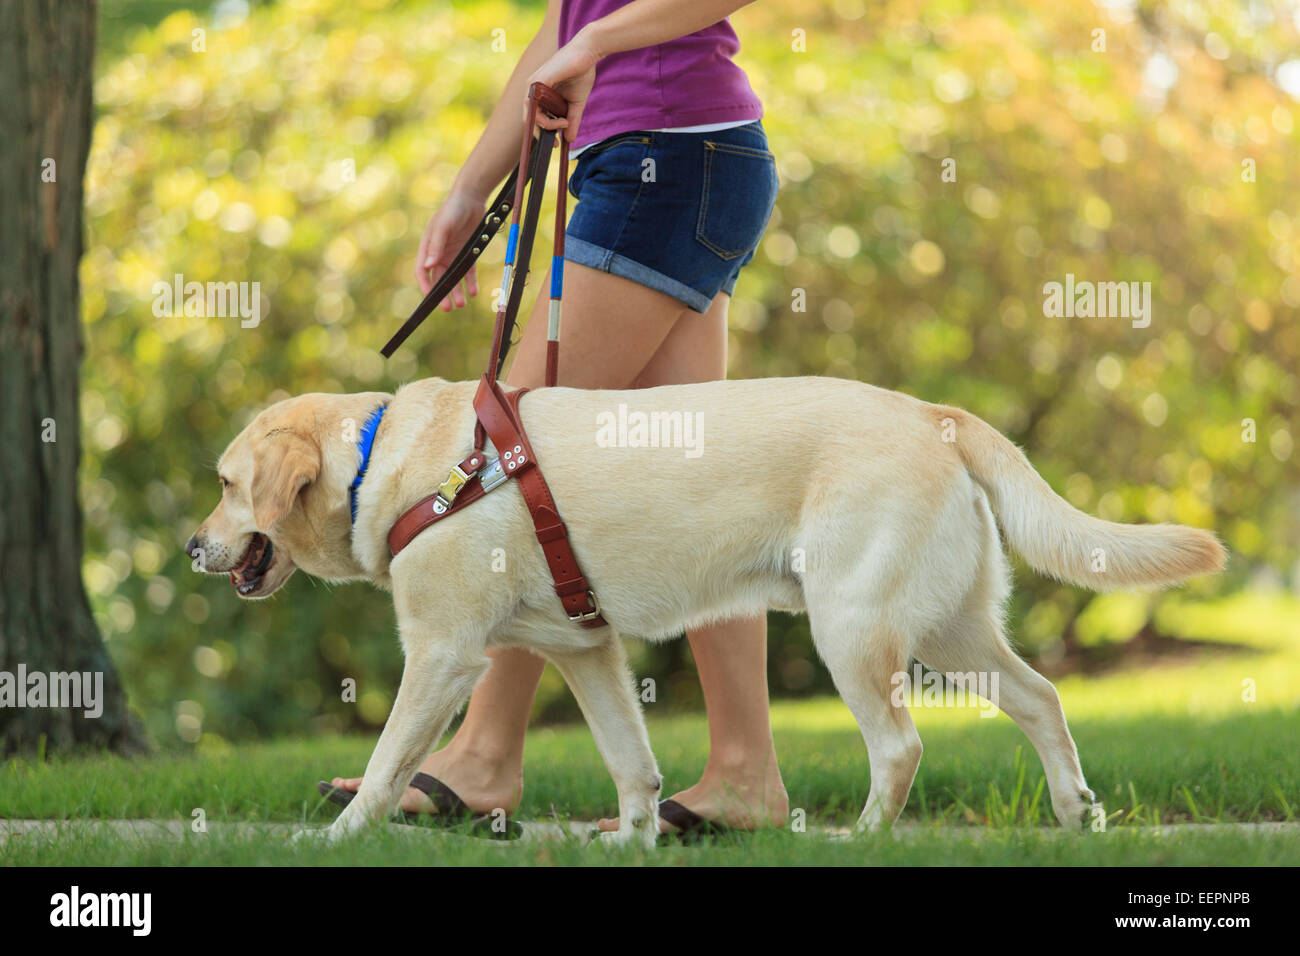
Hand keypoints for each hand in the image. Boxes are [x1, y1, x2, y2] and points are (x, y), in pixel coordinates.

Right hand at [414, 189, 485, 308]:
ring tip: (462, 304)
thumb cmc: (452, 210)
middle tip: (447, 308)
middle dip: (442, 294)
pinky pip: (469, 272)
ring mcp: (454, 254)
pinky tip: (474, 292)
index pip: (422, 271)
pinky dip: (471, 283)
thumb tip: (428, 267)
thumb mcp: (443, 227)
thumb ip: (436, 246)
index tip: (430, 299)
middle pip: (439, 279)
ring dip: (457, 291)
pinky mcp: (468, 253)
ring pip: (454, 278)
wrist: (472, 198)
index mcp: (428, 247)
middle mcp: (439, 254)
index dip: (425, 286)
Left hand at [524, 30, 600, 142]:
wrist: (588, 53)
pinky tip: (562, 120)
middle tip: (556, 144)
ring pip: (531, 116)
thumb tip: (570, 140)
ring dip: (548, 126)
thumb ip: (571, 121)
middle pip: (529, 119)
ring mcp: (533, 85)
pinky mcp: (537, 81)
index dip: (542, 133)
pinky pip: (534, 106)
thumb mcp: (576, 104)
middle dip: (542, 134)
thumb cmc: (582, 74)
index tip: (556, 144)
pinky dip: (546, 119)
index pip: (533, 117)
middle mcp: (532, 89)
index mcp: (539, 93)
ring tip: (564, 124)